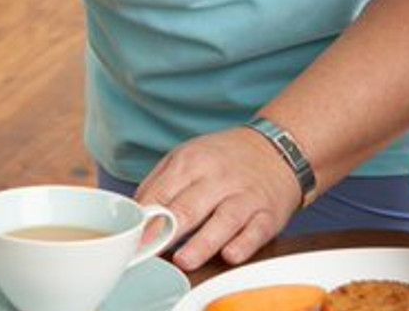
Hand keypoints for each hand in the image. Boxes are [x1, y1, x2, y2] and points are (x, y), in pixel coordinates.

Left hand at [136, 127, 304, 269]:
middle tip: (150, 250)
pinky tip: (230, 254)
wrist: (277, 148)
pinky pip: (256, 231)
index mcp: (192, 162)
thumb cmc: (224, 159)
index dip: (144, 220)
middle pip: (189, 207)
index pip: (162, 193)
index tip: (131, 239)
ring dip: (203, 242)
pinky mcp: (268, 214)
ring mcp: (245, 196)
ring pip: (224, 220)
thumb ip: (160, 185)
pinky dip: (243, 244)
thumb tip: (136, 215)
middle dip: (167, 230)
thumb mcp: (188, 157)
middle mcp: (219, 178)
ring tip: (184, 260)